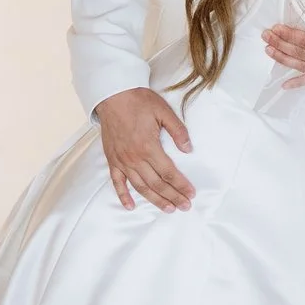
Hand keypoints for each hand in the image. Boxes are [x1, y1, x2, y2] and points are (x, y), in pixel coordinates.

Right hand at [93, 88, 193, 210]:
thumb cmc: (139, 101)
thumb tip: (189, 149)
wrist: (113, 95)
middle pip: (157, 184)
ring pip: (140, 186)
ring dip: (155, 199)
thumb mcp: (164, 112)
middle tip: (184, 206)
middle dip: (172, 196)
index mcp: (149, 147)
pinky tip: (131, 206)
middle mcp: (135, 158)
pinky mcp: (112, 160)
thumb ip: (178, 132)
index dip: (181, 185)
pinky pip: (117, 182)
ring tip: (167, 209)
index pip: (169, 173)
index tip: (191, 194)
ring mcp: (122, 161)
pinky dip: (124, 196)